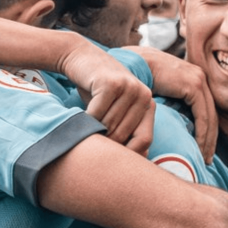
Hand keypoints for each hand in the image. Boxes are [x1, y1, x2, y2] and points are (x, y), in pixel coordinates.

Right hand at [59, 39, 154, 154]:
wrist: (81, 57)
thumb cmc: (97, 91)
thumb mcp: (115, 111)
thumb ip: (124, 132)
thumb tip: (132, 170)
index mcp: (149, 104)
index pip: (145, 140)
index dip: (128, 155)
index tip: (110, 161)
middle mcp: (144, 95)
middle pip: (125, 136)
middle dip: (105, 143)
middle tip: (89, 143)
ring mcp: (130, 87)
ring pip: (110, 127)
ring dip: (93, 132)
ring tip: (83, 129)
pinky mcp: (112, 83)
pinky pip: (96, 115)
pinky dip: (84, 120)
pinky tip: (79, 116)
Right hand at [124, 46, 217, 162]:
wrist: (132, 62)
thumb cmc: (137, 79)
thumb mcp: (156, 93)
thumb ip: (166, 105)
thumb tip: (169, 127)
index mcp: (192, 78)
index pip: (204, 111)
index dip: (205, 132)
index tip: (203, 151)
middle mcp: (199, 77)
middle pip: (210, 114)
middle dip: (210, 139)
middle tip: (207, 160)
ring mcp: (198, 79)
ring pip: (209, 117)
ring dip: (208, 140)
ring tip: (203, 158)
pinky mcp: (194, 85)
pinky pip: (203, 115)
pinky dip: (202, 134)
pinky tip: (198, 148)